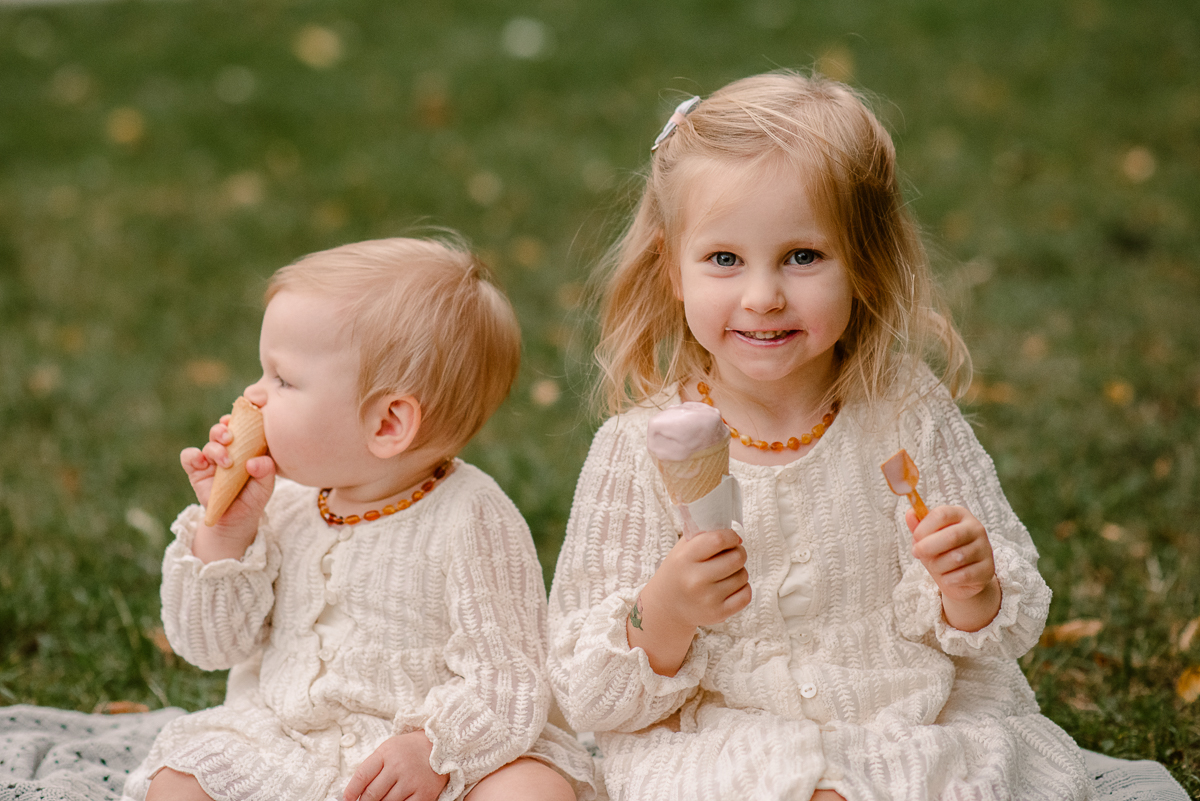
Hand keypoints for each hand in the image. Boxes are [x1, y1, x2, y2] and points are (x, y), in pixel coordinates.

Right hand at [179, 415, 274, 561]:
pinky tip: (202, 463)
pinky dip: (193, 456)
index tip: (245, 419)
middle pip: (223, 430)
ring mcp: (212, 459)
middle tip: (230, 438)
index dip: (242, 418)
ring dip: (215, 447)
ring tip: (226, 462)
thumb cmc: (253, 498)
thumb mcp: (265, 486)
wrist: (236, 520)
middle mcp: (229, 449)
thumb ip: (266, 471)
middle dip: (224, 430)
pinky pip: (189, 456)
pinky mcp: (196, 470)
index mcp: (247, 447)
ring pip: (209, 442)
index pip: (243, 426)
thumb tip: (254, 461)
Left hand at [343, 732, 447, 800]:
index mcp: (386, 753)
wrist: (441, 745)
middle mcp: (399, 766)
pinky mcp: (424, 794)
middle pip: (372, 794)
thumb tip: (356, 793)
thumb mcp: (388, 749)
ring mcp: (412, 781)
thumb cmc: (409, 750)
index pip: (362, 776)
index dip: (351, 791)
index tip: (348, 799)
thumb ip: (373, 767)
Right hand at [650, 528, 750, 627]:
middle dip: (738, 553)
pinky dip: (743, 588)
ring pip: (743, 575)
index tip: (731, 539)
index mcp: (685, 559)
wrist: (667, 607)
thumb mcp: (682, 549)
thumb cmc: (679, 571)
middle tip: (730, 556)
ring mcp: (707, 599)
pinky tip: (730, 587)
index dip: (731, 536)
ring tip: (725, 574)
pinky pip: (746, 595)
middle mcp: (695, 580)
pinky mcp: (718, 614)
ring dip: (738, 571)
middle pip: (737, 558)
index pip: (718, 539)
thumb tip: (736, 536)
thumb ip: (704, 535)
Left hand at [907, 506, 1000, 631]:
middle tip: (916, 553)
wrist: (961, 578)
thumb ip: (918, 526)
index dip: (924, 527)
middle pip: (952, 536)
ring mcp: (985, 549)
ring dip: (937, 565)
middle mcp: (976, 528)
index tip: (915, 538)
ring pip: (957, 558)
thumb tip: (910, 513)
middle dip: (928, 547)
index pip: (942, 514)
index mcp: (960, 515)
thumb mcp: (927, 538)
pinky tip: (947, 577)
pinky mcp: (987, 569)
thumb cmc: (941, 551)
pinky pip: (963, 575)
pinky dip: (949, 579)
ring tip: (934, 566)